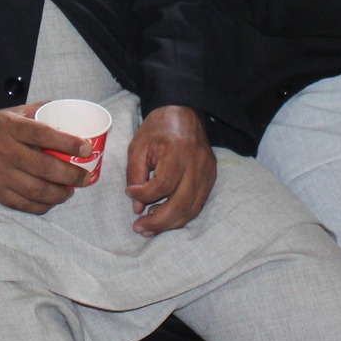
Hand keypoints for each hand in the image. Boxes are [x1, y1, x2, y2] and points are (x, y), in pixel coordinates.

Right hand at [0, 105, 90, 213]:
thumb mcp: (6, 112)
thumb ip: (34, 112)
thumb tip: (64, 111)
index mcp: (8, 127)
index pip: (44, 135)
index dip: (69, 143)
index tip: (86, 148)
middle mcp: (3, 151)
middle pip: (46, 167)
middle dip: (72, 175)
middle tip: (85, 176)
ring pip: (38, 191)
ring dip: (61, 193)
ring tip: (71, 190)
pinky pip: (24, 204)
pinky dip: (43, 205)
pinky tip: (52, 200)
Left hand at [124, 105, 216, 236]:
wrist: (184, 112)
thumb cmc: (158, 128)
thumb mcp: (138, 146)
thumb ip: (135, 175)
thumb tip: (137, 207)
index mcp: (178, 152)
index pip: (162, 185)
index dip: (143, 195)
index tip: (129, 192)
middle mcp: (197, 164)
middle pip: (180, 204)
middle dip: (158, 222)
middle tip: (139, 228)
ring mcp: (207, 172)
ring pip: (192, 209)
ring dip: (170, 223)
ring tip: (150, 227)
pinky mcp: (211, 177)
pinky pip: (198, 204)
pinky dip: (181, 215)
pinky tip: (165, 217)